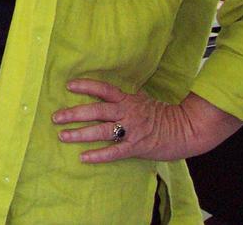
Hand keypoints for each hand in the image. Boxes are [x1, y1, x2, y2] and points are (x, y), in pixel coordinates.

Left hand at [52, 79, 241, 163]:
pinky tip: (83, 157)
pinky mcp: (136, 147)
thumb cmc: (162, 114)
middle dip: (74, 114)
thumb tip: (107, 91)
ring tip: (63, 136)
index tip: (68, 86)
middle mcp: (127, 112)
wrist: (186, 129)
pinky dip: (98, 155)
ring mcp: (131, 130)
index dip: (86, 86)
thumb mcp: (142, 99)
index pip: (104, 89)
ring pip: (101, 131)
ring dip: (80, 133)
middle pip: (96, 111)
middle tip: (56, 117)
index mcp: (128, 99)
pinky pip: (114, 152)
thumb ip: (124, 96)